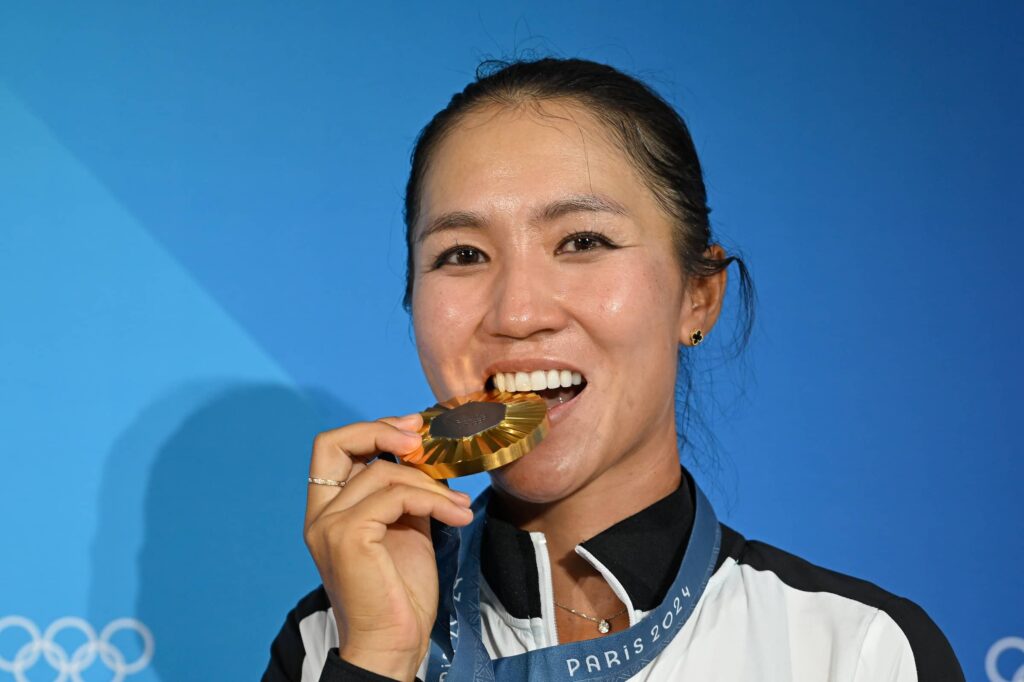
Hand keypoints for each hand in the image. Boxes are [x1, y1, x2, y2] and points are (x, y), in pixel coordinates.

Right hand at [303, 413, 473, 680]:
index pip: (332, 448)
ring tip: (460, 507)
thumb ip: (405, 494)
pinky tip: (456, 517)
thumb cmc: (400, 595)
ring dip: (432, 484)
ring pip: (383, 472)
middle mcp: (320, 515)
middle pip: (335, 441)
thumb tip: (428, 460)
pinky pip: (398, 496)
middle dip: (382, 430)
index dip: (371, 430)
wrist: (393, 644)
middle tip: (423, 440)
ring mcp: (329, 525)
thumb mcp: (406, 529)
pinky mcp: (349, 536)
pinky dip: (434, 500)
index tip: (412, 431)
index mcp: (327, 511)